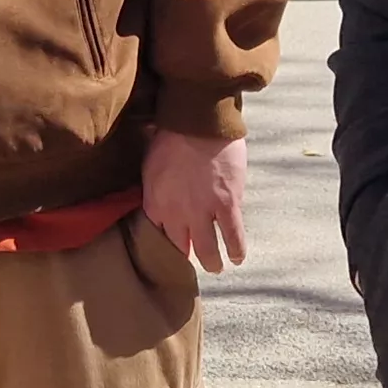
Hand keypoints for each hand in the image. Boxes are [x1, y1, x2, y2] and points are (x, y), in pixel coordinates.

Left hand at [143, 127, 250, 271]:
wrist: (198, 122)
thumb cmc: (171, 135)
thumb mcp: (150, 163)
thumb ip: (153, 186)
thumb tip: (154, 192)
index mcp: (155, 203)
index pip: (156, 234)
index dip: (163, 243)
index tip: (168, 248)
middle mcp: (176, 214)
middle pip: (178, 246)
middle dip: (184, 256)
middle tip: (190, 261)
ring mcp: (203, 212)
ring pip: (207, 249)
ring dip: (211, 261)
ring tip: (215, 266)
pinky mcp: (227, 205)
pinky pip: (233, 235)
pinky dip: (236, 248)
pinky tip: (237, 257)